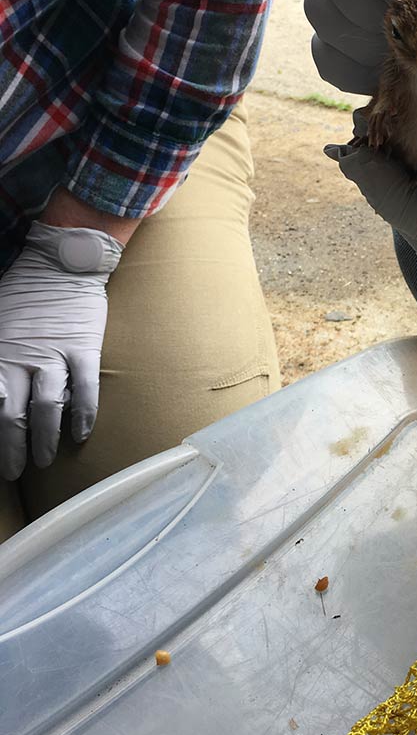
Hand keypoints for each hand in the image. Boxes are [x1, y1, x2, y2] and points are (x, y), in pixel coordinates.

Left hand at [0, 224, 122, 478]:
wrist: (60, 264)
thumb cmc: (23, 295)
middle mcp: (22, 358)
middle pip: (12, 414)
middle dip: (12, 447)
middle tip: (15, 470)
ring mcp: (55, 353)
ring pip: (47, 406)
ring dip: (44, 438)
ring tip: (43, 461)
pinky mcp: (83, 347)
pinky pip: (85, 387)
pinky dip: (84, 414)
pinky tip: (81, 434)